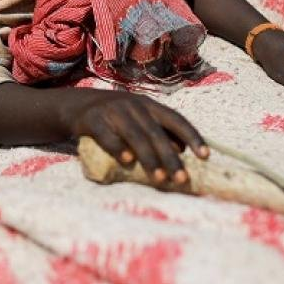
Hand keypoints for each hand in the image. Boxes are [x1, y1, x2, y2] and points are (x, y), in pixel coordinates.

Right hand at [66, 92, 207, 187]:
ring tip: (160, 178)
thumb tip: (182, 150)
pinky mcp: (93, 120)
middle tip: (182, 179)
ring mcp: (113, 111)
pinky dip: (118, 148)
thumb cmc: (117, 116)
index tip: (205, 156)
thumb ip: (159, 131)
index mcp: (150, 105)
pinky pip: (107, 136)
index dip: (192, 136)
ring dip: (149, 158)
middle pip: (156, 133)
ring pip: (135, 136)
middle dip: (171, 158)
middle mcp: (134, 105)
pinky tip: (127, 161)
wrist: (78, 105)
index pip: (176, 119)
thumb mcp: (139, 117)